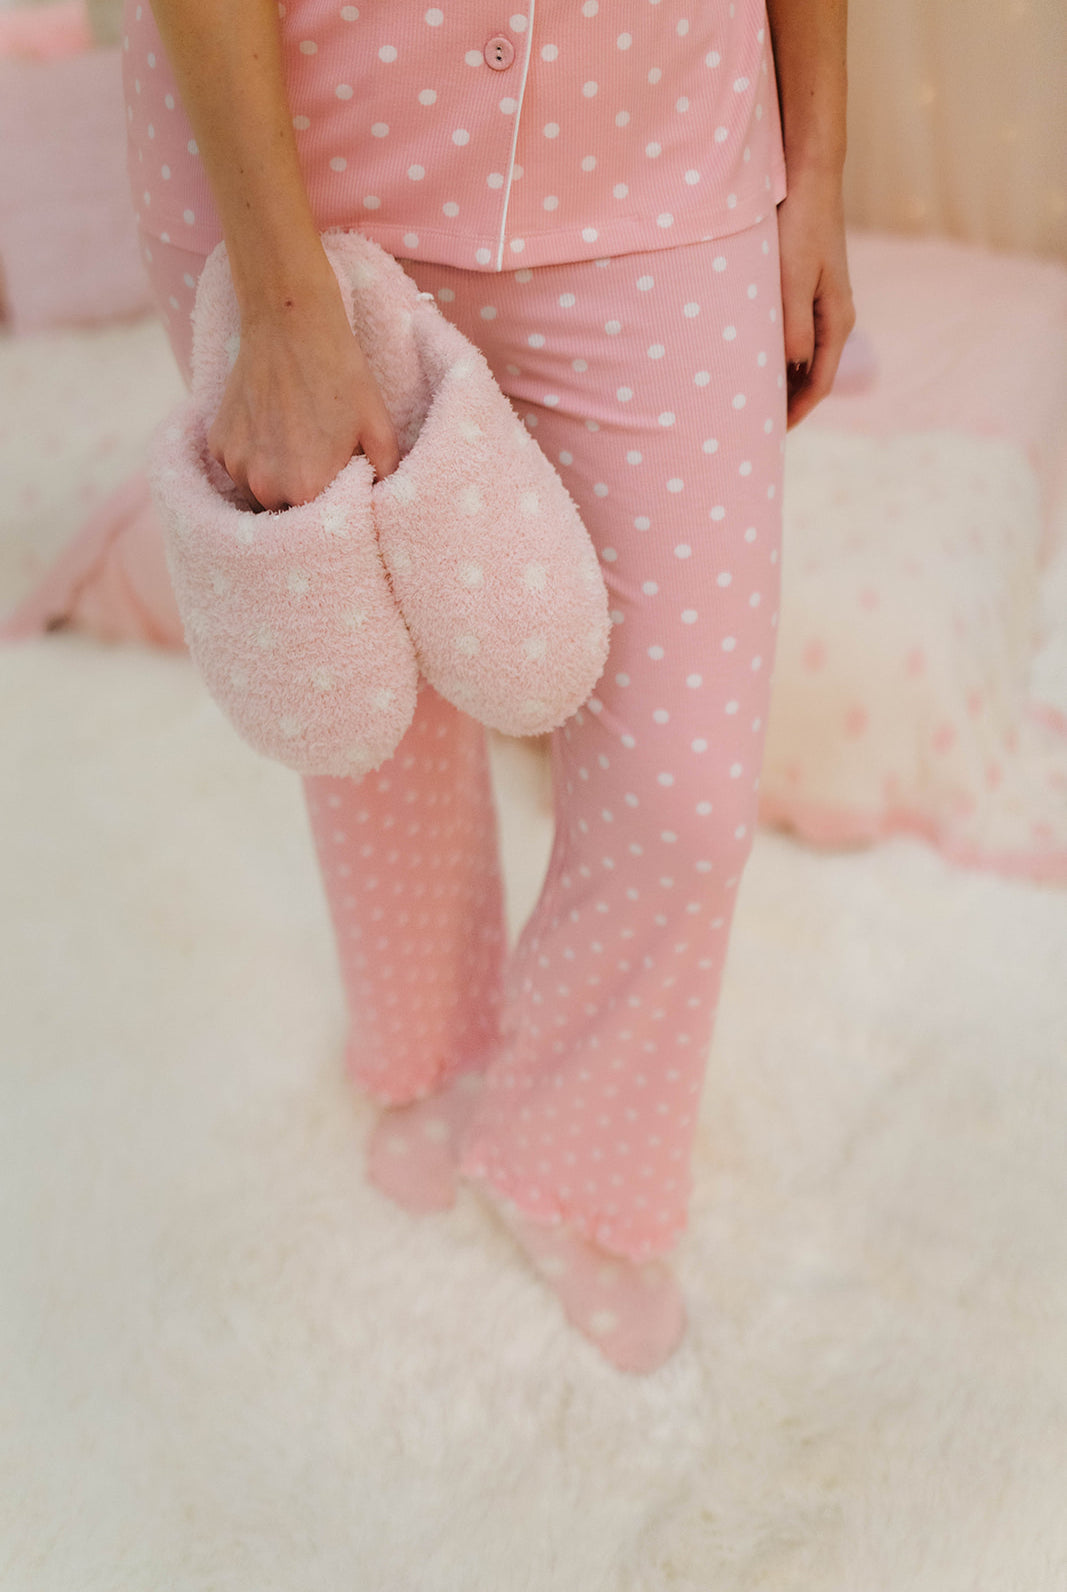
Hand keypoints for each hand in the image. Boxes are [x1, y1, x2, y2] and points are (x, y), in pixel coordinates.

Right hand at [207, 269, 400, 510]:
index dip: (328, 517)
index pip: (315, 530)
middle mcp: (263, 485)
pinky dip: (252, 459)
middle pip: (283, 515)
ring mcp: (236, 464)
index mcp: (305, 490)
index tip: (337, 501)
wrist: (292, 326)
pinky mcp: (218, 443)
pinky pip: (237, 468)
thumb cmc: (342, 377)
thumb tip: (384, 510)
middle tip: (317, 471)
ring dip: (274, 483)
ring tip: (294, 448)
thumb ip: (385, 480)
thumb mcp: (380, 430)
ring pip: (257, 494)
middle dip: (300, 502)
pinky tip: (271, 430)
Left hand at [776, 167, 855, 429]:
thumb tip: (792, 369)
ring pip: (804, 357)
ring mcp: (825, 304)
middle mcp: (836, 317)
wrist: (810, 179)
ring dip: (783, 380)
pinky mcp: (811, 290)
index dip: (796, 411)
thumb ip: (792, 328)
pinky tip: (756, 360)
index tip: (771, 434)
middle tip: (756, 425)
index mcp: (838, 321)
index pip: (820, 383)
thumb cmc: (799, 227)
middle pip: (814, 375)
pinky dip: (780, 355)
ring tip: (753, 400)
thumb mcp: (791, 281)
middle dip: (789, 403)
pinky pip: (798, 336)